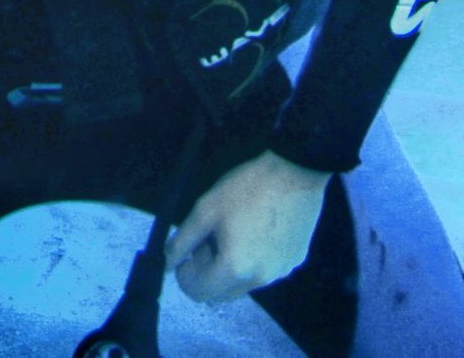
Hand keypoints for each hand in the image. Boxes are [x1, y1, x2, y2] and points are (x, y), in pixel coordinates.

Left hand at [166, 151, 331, 303]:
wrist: (296, 171)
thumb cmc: (248, 187)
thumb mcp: (206, 209)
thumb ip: (182, 241)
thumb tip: (167, 263)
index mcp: (234, 269)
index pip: (197, 292)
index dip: (185, 273)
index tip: (189, 249)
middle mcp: (258, 280)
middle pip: (220, 293)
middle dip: (207, 271)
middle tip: (209, 238)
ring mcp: (279, 273)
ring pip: (242, 284)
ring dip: (230, 268)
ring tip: (233, 231)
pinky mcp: (293, 263)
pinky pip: (264, 272)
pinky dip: (253, 261)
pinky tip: (256, 229)